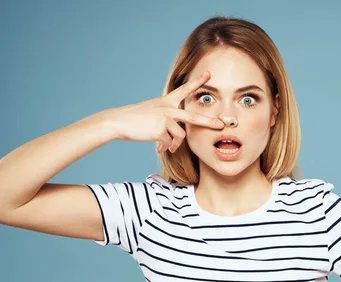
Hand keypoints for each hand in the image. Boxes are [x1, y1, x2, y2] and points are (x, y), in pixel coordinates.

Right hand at [102, 71, 223, 152]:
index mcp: (166, 101)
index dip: (197, 81)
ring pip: (180, 136)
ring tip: (166, 146)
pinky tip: (157, 148)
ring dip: (174, 144)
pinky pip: (169, 143)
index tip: (209, 74)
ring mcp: (164, 118)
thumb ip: (168, 120)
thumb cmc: (136, 119)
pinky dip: (164, 148)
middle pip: (192, 116)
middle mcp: (167, 108)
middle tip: (221, 125)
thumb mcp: (153, 112)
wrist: (119, 122)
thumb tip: (176, 138)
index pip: (184, 89)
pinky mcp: (160, 130)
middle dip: (208, 122)